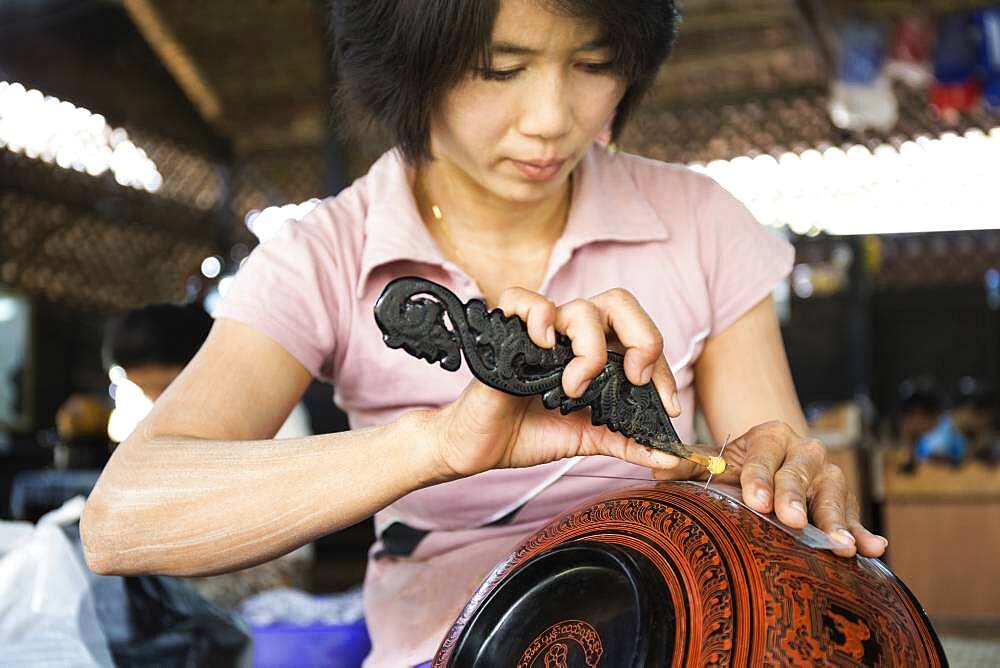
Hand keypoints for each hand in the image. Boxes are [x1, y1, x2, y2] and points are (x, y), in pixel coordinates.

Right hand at [424, 287, 682, 479]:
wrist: (482, 447)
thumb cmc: (530, 433)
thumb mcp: (590, 439)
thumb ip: (629, 443)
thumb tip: (671, 457)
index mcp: (596, 352)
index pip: (641, 339)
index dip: (662, 369)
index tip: (666, 406)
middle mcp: (572, 336)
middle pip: (620, 303)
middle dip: (642, 336)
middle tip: (636, 377)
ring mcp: (541, 333)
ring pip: (581, 307)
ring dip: (591, 347)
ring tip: (575, 386)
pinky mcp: (506, 333)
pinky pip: (523, 299)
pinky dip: (539, 315)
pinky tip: (544, 345)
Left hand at [653, 421, 886, 557]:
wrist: (769, 469)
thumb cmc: (738, 469)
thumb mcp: (714, 463)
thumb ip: (688, 465)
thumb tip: (657, 467)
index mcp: (771, 436)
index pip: (764, 456)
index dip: (759, 478)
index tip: (755, 501)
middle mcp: (804, 452)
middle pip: (799, 473)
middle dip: (794, 496)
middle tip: (789, 520)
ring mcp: (827, 477)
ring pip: (833, 494)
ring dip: (836, 519)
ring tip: (840, 544)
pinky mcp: (844, 503)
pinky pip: (855, 517)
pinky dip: (864, 532)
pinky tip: (874, 548)